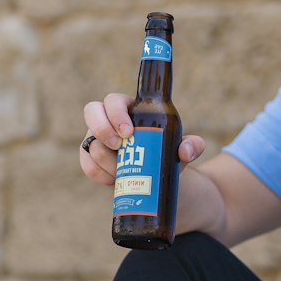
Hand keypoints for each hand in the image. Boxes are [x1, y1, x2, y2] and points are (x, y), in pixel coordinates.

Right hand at [80, 92, 206, 186]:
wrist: (157, 178)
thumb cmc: (168, 153)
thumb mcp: (184, 149)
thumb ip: (193, 146)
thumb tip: (184, 152)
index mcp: (129, 108)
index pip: (113, 100)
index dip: (115, 113)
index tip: (128, 132)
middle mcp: (108, 120)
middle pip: (91, 112)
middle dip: (102, 129)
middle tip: (120, 147)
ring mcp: (96, 139)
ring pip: (90, 144)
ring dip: (106, 159)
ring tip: (123, 171)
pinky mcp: (91, 159)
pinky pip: (87, 165)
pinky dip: (99, 173)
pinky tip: (113, 180)